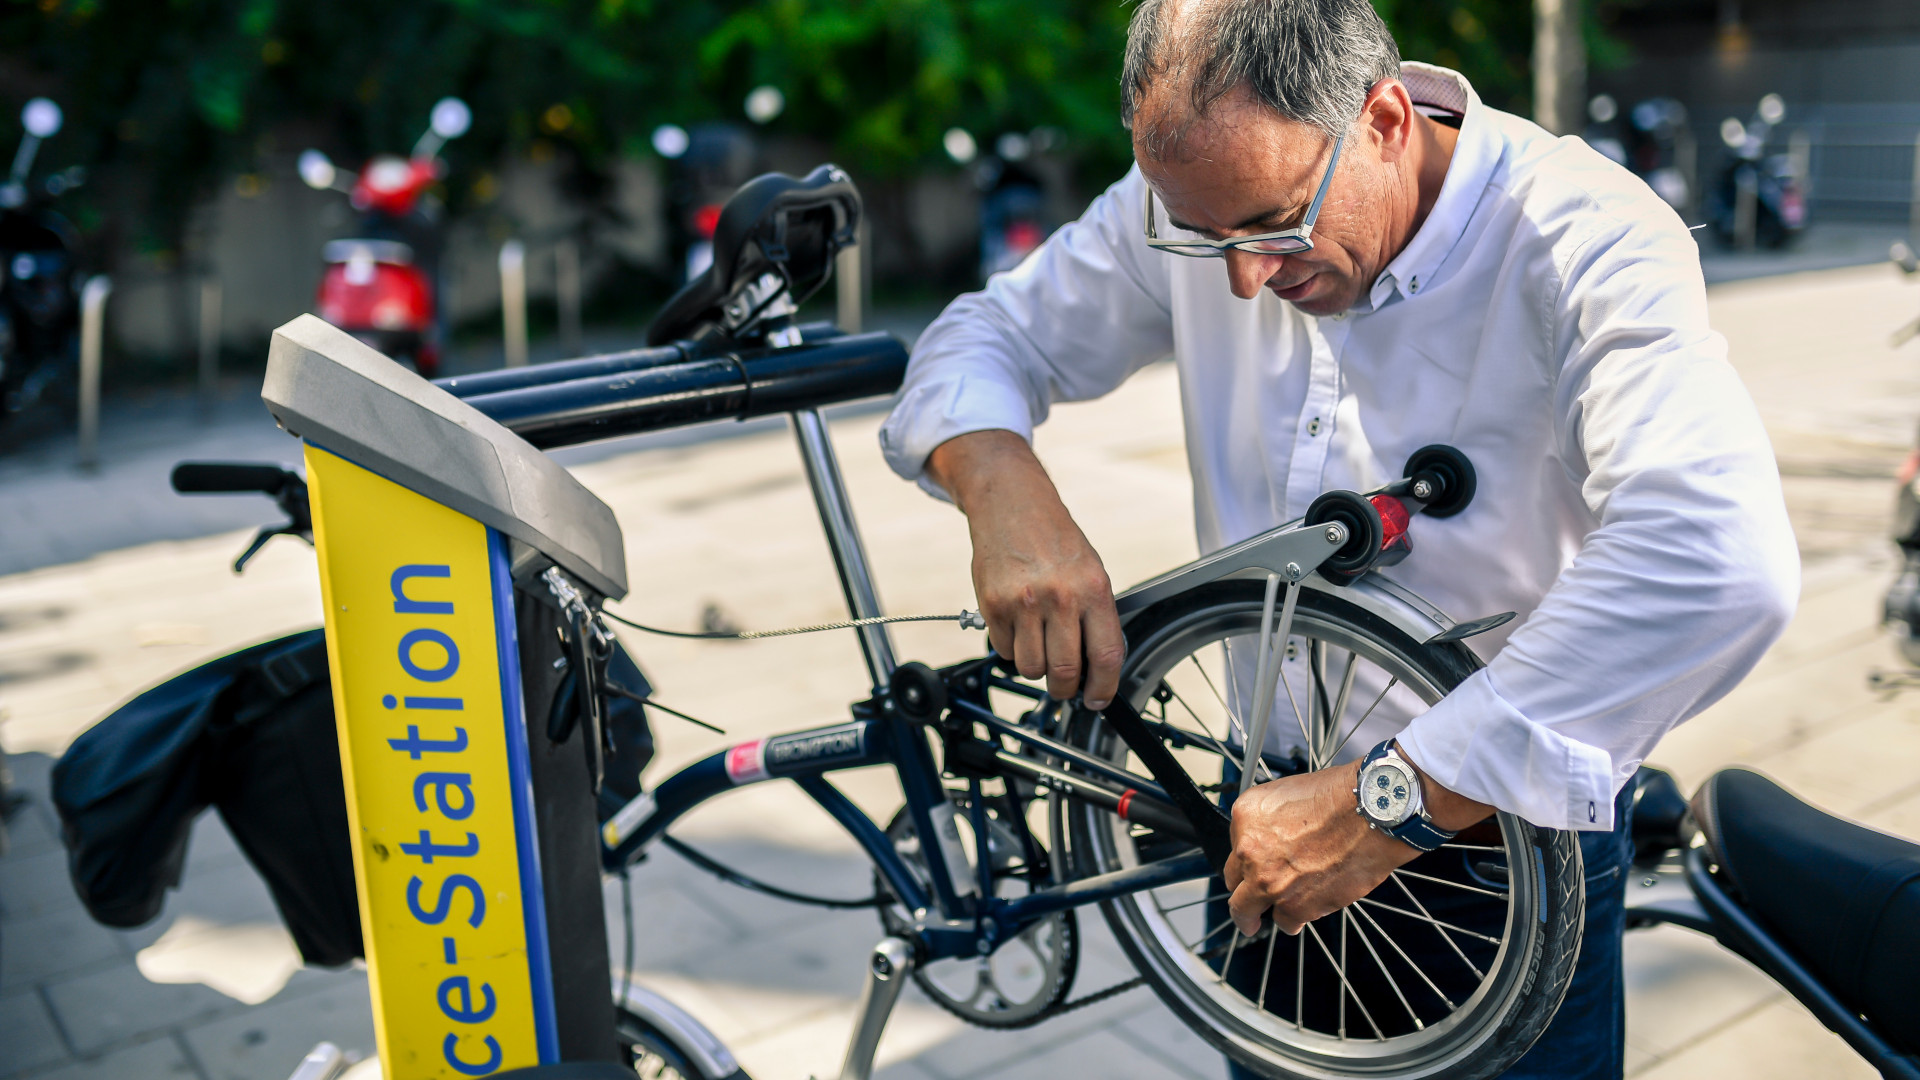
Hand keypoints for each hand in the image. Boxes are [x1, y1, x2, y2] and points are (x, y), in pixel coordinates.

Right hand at [925, 430, 1124, 707]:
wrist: (1011, 503)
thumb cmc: (1054, 538)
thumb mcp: (1090, 570)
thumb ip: (1094, 616)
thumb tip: (1095, 667)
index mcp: (1093, 589)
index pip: (1106, 656)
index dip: (1103, 688)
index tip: (1098, 699)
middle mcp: (1060, 597)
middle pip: (1064, 671)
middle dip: (1065, 690)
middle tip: (1064, 687)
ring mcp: (1024, 602)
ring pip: (1031, 667)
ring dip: (1035, 669)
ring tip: (1039, 647)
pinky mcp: (993, 604)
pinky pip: (1003, 649)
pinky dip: (1011, 648)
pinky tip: (1018, 626)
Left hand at [1224, 761, 1414, 935]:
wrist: (1372, 813)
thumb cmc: (1341, 797)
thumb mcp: (1287, 794)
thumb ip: (1269, 822)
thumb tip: (1270, 839)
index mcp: (1246, 818)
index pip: (1234, 849)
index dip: (1246, 861)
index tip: (1251, 868)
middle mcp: (1250, 852)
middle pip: (1233, 883)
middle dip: (1242, 892)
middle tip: (1247, 903)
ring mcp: (1269, 882)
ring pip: (1248, 911)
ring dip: (1260, 913)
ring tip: (1268, 916)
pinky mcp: (1294, 906)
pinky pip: (1285, 922)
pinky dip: (1292, 921)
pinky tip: (1299, 916)